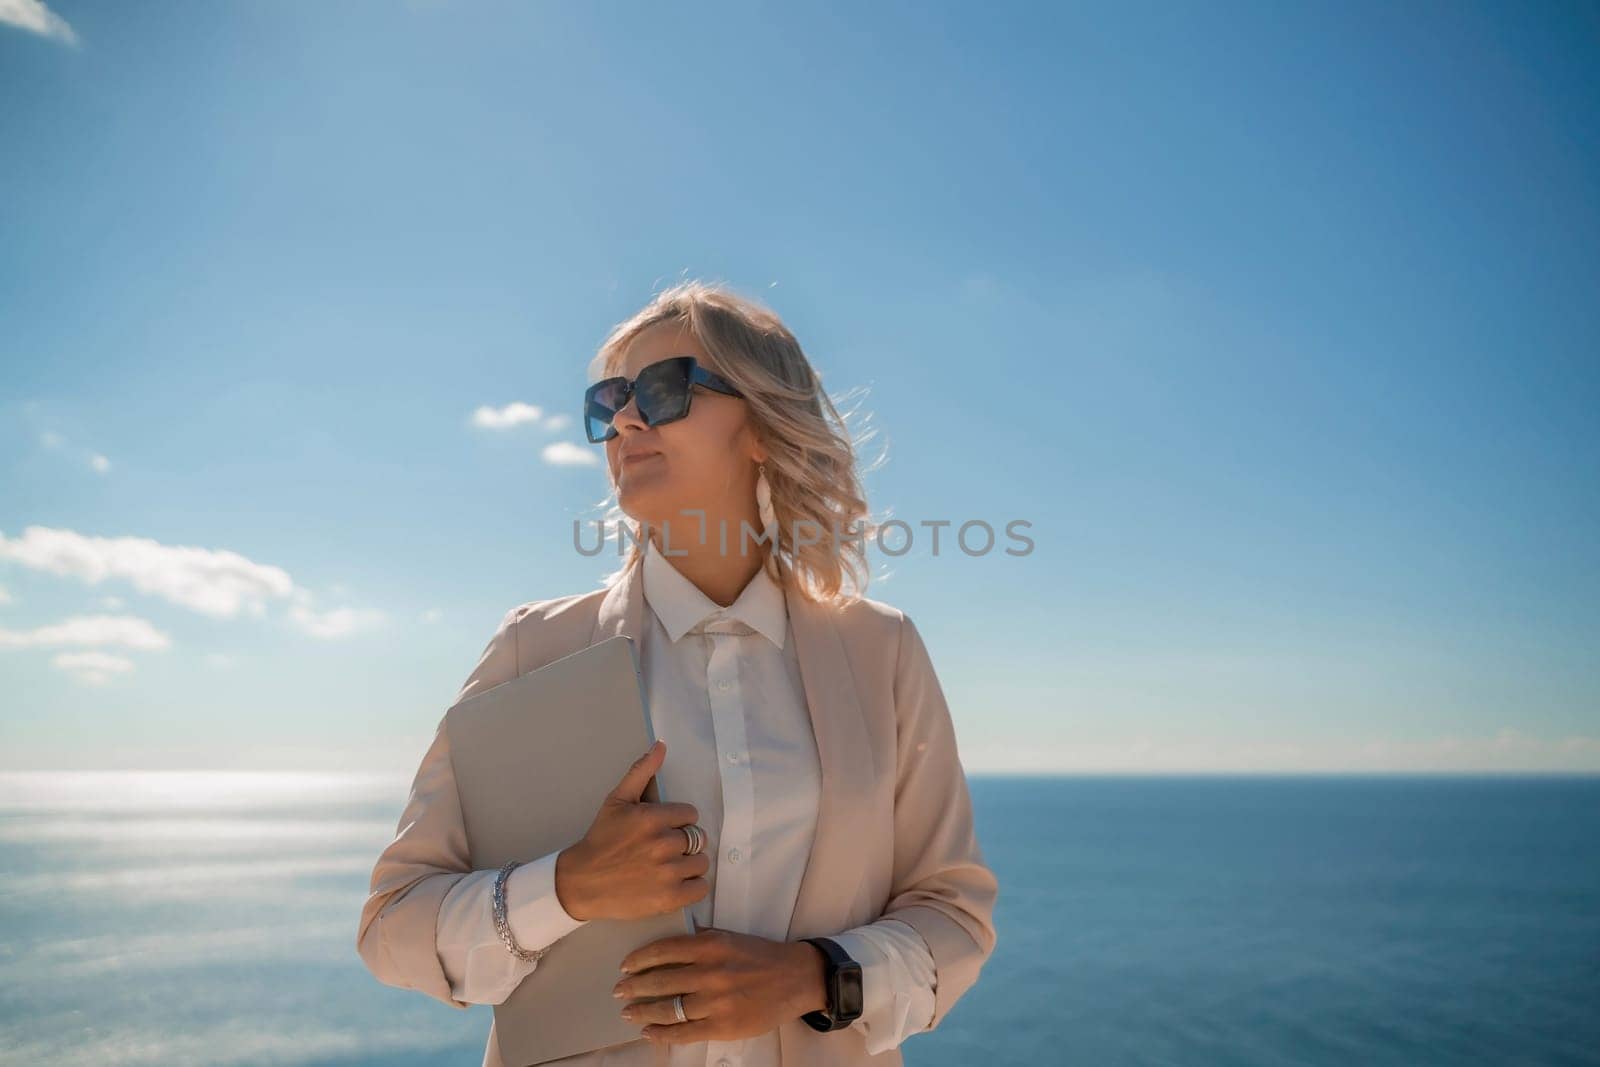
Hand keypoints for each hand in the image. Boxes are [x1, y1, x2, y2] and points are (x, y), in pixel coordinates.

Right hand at [555, 739, 710, 921]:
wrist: (582, 882)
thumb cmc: (601, 840)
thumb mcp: (617, 800)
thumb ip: (641, 771)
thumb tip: (661, 745)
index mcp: (653, 818)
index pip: (691, 815)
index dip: (679, 822)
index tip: (663, 830)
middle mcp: (663, 844)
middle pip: (698, 838)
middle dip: (684, 843)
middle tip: (663, 850)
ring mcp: (667, 873)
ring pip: (702, 863)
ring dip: (689, 865)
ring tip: (668, 867)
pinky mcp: (669, 898)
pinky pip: (701, 888)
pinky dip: (692, 887)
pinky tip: (674, 883)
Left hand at [611, 927, 827, 1044]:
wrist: (795, 978)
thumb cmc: (760, 956)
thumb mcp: (729, 937)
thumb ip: (700, 938)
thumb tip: (670, 939)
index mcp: (711, 946)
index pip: (664, 950)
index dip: (639, 959)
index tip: (625, 966)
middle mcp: (710, 973)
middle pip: (661, 981)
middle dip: (634, 987)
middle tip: (619, 991)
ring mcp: (716, 1002)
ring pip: (669, 1009)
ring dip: (643, 1012)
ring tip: (628, 1012)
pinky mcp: (723, 1026)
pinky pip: (684, 1032)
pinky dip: (662, 1033)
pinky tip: (649, 1032)